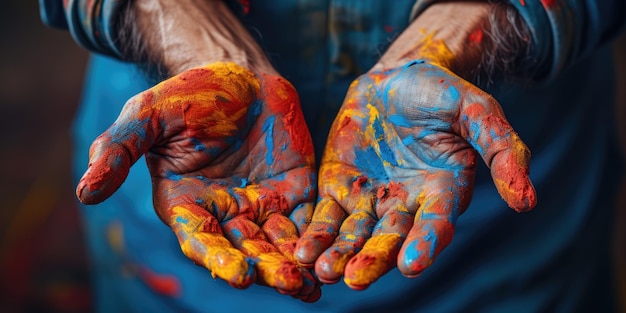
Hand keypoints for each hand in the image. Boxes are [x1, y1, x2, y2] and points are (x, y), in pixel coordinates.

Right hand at [76, 62, 320, 300]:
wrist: (239, 75)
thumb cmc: (189, 93)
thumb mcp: (148, 115)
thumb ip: (118, 150)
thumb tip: (84, 192)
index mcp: (187, 205)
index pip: (201, 240)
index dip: (219, 259)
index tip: (239, 277)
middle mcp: (224, 213)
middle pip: (246, 249)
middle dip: (267, 268)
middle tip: (291, 284)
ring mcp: (261, 205)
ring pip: (277, 242)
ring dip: (294, 264)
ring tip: (312, 285)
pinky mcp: (293, 192)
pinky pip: (305, 220)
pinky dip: (316, 239)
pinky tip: (330, 257)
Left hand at [295, 60, 535, 289]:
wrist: (396, 79)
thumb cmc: (442, 93)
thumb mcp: (477, 111)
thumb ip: (503, 150)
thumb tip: (527, 202)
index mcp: (442, 192)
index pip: (435, 225)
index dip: (425, 244)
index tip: (411, 265)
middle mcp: (406, 205)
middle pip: (389, 239)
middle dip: (373, 259)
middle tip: (355, 279)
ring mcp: (370, 200)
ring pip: (355, 235)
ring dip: (340, 255)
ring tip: (325, 270)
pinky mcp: (339, 189)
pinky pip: (326, 216)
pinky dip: (316, 234)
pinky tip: (302, 251)